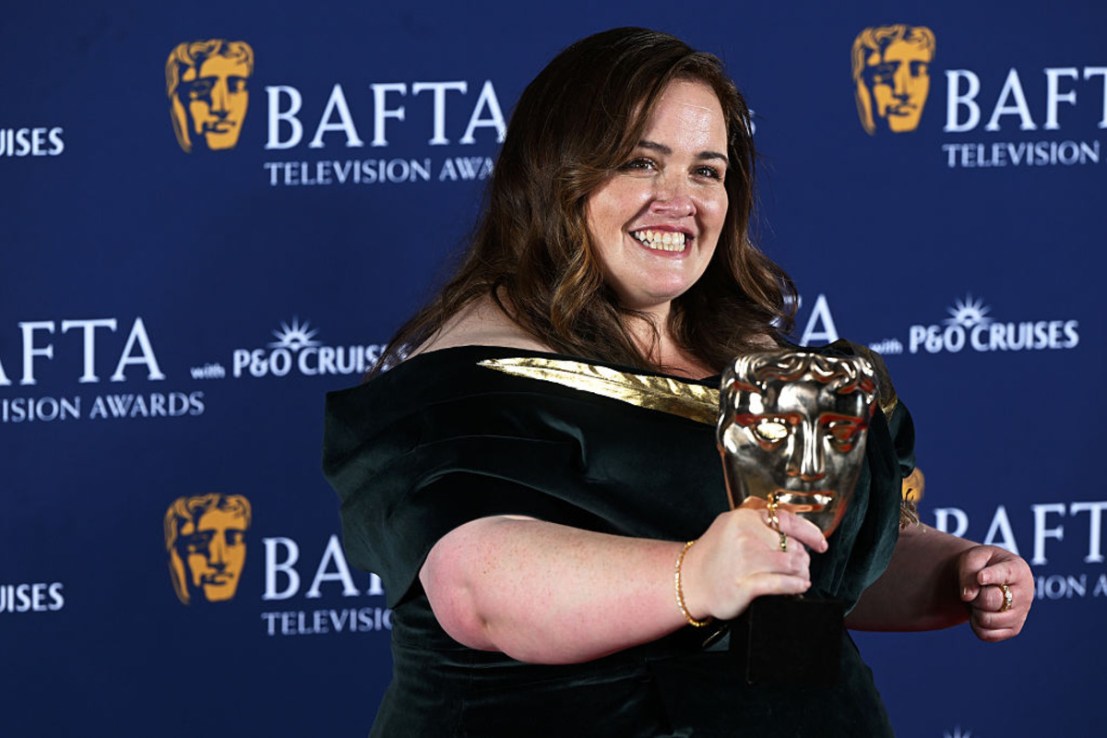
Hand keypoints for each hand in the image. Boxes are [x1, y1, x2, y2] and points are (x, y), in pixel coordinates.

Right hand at [680, 507, 827, 621]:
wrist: (690, 581)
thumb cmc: (714, 555)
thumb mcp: (731, 525)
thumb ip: (759, 520)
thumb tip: (795, 524)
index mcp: (744, 518)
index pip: (788, 521)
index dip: (810, 533)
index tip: (821, 543)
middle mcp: (744, 536)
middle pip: (792, 545)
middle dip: (802, 558)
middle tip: (801, 566)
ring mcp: (743, 561)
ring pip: (790, 564)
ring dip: (800, 572)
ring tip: (799, 576)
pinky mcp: (743, 584)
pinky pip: (781, 584)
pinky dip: (796, 585)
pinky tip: (799, 585)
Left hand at [958, 545, 1032, 641]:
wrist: (982, 579)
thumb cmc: (980, 565)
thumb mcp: (972, 558)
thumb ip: (968, 572)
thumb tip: (968, 596)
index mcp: (1018, 570)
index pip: (1006, 574)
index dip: (992, 576)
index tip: (980, 577)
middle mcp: (1025, 594)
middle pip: (992, 600)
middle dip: (975, 595)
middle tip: (975, 589)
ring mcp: (1021, 614)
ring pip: (988, 620)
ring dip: (975, 610)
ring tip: (978, 600)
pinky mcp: (1013, 630)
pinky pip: (986, 634)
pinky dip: (976, 624)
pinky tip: (980, 612)